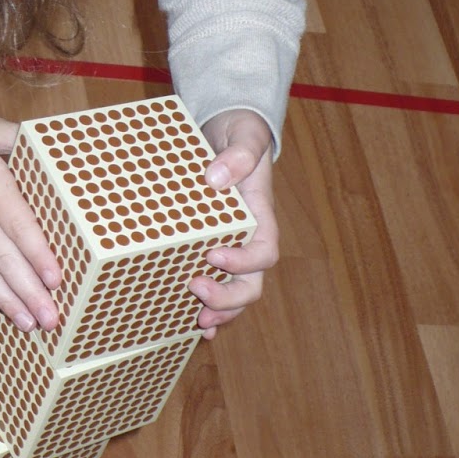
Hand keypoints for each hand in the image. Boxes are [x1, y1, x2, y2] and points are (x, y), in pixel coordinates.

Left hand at [190, 109, 278, 338]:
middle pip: (251, 283)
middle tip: (198, 290)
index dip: (243, 260)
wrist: (227, 131)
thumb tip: (216, 178)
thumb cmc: (239, 135)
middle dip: (229, 296)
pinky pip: (216, 287)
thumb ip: (239, 154)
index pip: (264, 250)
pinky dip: (209, 309)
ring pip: (235, 293)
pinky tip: (195, 326)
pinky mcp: (209, 251)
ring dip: (221, 311)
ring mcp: (230, 249)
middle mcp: (248, 240)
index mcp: (260, 217)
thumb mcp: (244, 135)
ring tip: (200, 321)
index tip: (213, 253)